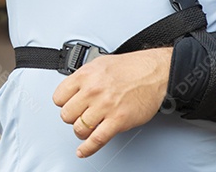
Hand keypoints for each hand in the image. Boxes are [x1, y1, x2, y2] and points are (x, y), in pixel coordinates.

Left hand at [52, 47, 172, 158]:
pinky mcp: (117, 121)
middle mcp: (93, 91)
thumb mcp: (101, 64)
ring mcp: (105, 107)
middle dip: (72, 117)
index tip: (68, 105)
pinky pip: (96, 140)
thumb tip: (73, 89)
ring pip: (79, 129)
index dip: (63, 103)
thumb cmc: (133, 67)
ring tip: (87, 128)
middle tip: (80, 115)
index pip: (59, 97)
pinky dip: (87, 149)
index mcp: (86, 75)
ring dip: (82, 131)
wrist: (156, 72)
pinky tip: (83, 151)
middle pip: (66, 115)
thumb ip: (85, 78)